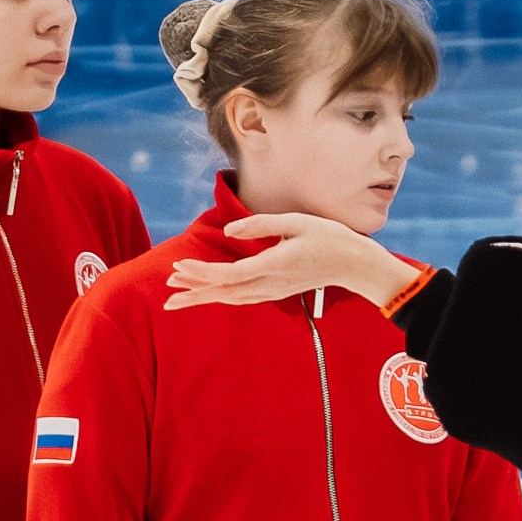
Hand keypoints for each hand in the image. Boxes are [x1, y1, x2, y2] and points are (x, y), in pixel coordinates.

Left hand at [165, 212, 418, 310]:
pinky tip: (210, 295)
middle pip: (225, 293)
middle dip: (194, 293)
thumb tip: (230, 231)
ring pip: (232, 299)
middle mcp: (271, 284)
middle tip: (166, 293)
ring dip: (205, 298)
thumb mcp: (297, 221)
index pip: (229, 275)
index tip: (179, 268)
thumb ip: (260, 225)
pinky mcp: (277, 292)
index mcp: (274, 265)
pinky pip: (243, 298)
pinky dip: (222, 297)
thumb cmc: (329, 238)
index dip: (201, 273)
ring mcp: (274, 291)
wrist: (355, 265)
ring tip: (179, 298)